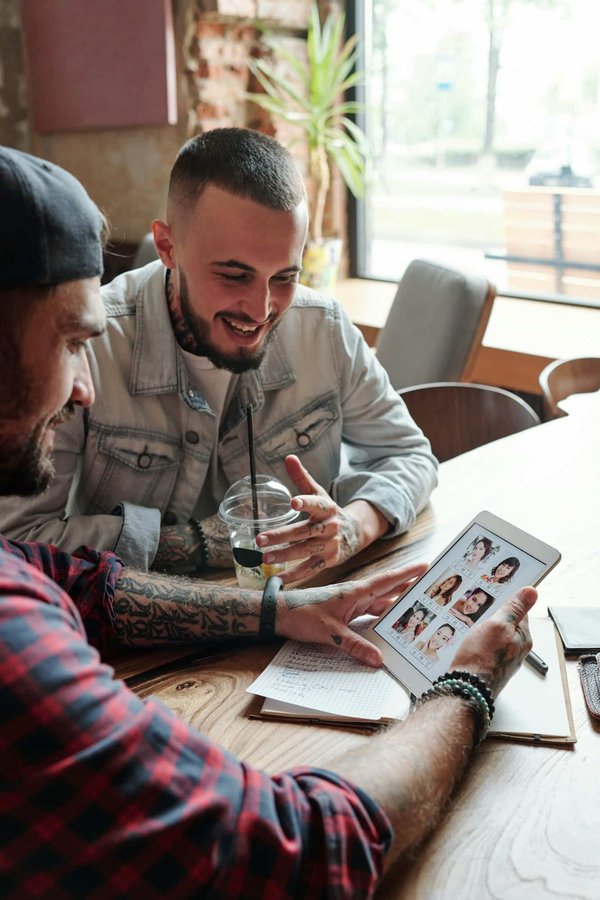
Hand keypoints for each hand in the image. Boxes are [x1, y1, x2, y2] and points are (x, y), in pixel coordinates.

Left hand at [257, 454, 387, 582]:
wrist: (354, 533)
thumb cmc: (328, 512)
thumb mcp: (319, 493)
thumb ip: (302, 478)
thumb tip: (289, 457)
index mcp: (327, 508)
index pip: (316, 504)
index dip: (305, 502)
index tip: (293, 501)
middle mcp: (329, 527)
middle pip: (303, 531)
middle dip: (281, 536)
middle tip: (260, 539)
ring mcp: (329, 545)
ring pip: (305, 551)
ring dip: (284, 555)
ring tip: (265, 557)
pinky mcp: (328, 560)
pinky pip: (310, 569)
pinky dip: (295, 575)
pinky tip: (278, 578)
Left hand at [277, 562, 428, 666]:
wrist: (279, 613)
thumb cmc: (302, 615)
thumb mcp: (329, 633)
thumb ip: (354, 646)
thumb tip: (379, 659)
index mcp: (355, 593)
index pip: (386, 581)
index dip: (407, 574)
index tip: (425, 565)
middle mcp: (355, 596)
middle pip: (388, 590)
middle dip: (408, 587)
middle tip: (430, 585)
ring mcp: (350, 604)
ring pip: (379, 603)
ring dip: (396, 603)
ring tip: (418, 605)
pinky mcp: (343, 613)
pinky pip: (368, 614)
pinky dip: (380, 617)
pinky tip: (389, 624)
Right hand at [450, 587, 536, 695]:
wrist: (466, 689)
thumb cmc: (481, 658)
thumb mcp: (498, 625)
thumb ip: (514, 608)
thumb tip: (531, 591)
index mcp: (523, 637)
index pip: (521, 611)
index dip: (508, 600)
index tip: (496, 592)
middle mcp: (517, 650)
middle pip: (508, 624)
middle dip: (495, 616)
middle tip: (481, 610)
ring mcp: (504, 659)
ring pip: (496, 636)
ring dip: (486, 629)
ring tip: (473, 625)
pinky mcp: (491, 666)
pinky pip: (488, 647)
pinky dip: (480, 641)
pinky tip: (470, 641)